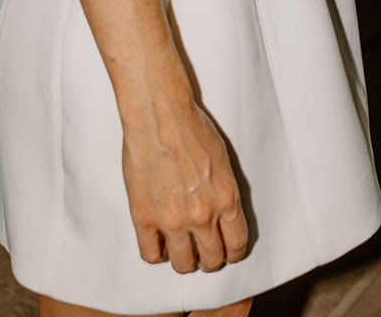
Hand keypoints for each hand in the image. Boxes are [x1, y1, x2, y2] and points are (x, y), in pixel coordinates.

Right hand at [122, 98, 247, 272]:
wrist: (160, 115)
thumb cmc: (191, 129)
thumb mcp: (223, 161)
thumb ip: (224, 193)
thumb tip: (224, 216)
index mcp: (225, 198)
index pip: (237, 244)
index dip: (232, 252)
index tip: (227, 251)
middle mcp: (202, 215)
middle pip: (211, 260)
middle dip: (209, 258)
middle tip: (203, 251)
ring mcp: (172, 220)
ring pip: (182, 265)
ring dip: (184, 259)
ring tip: (180, 247)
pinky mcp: (144, 218)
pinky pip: (151, 255)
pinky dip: (156, 253)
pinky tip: (159, 241)